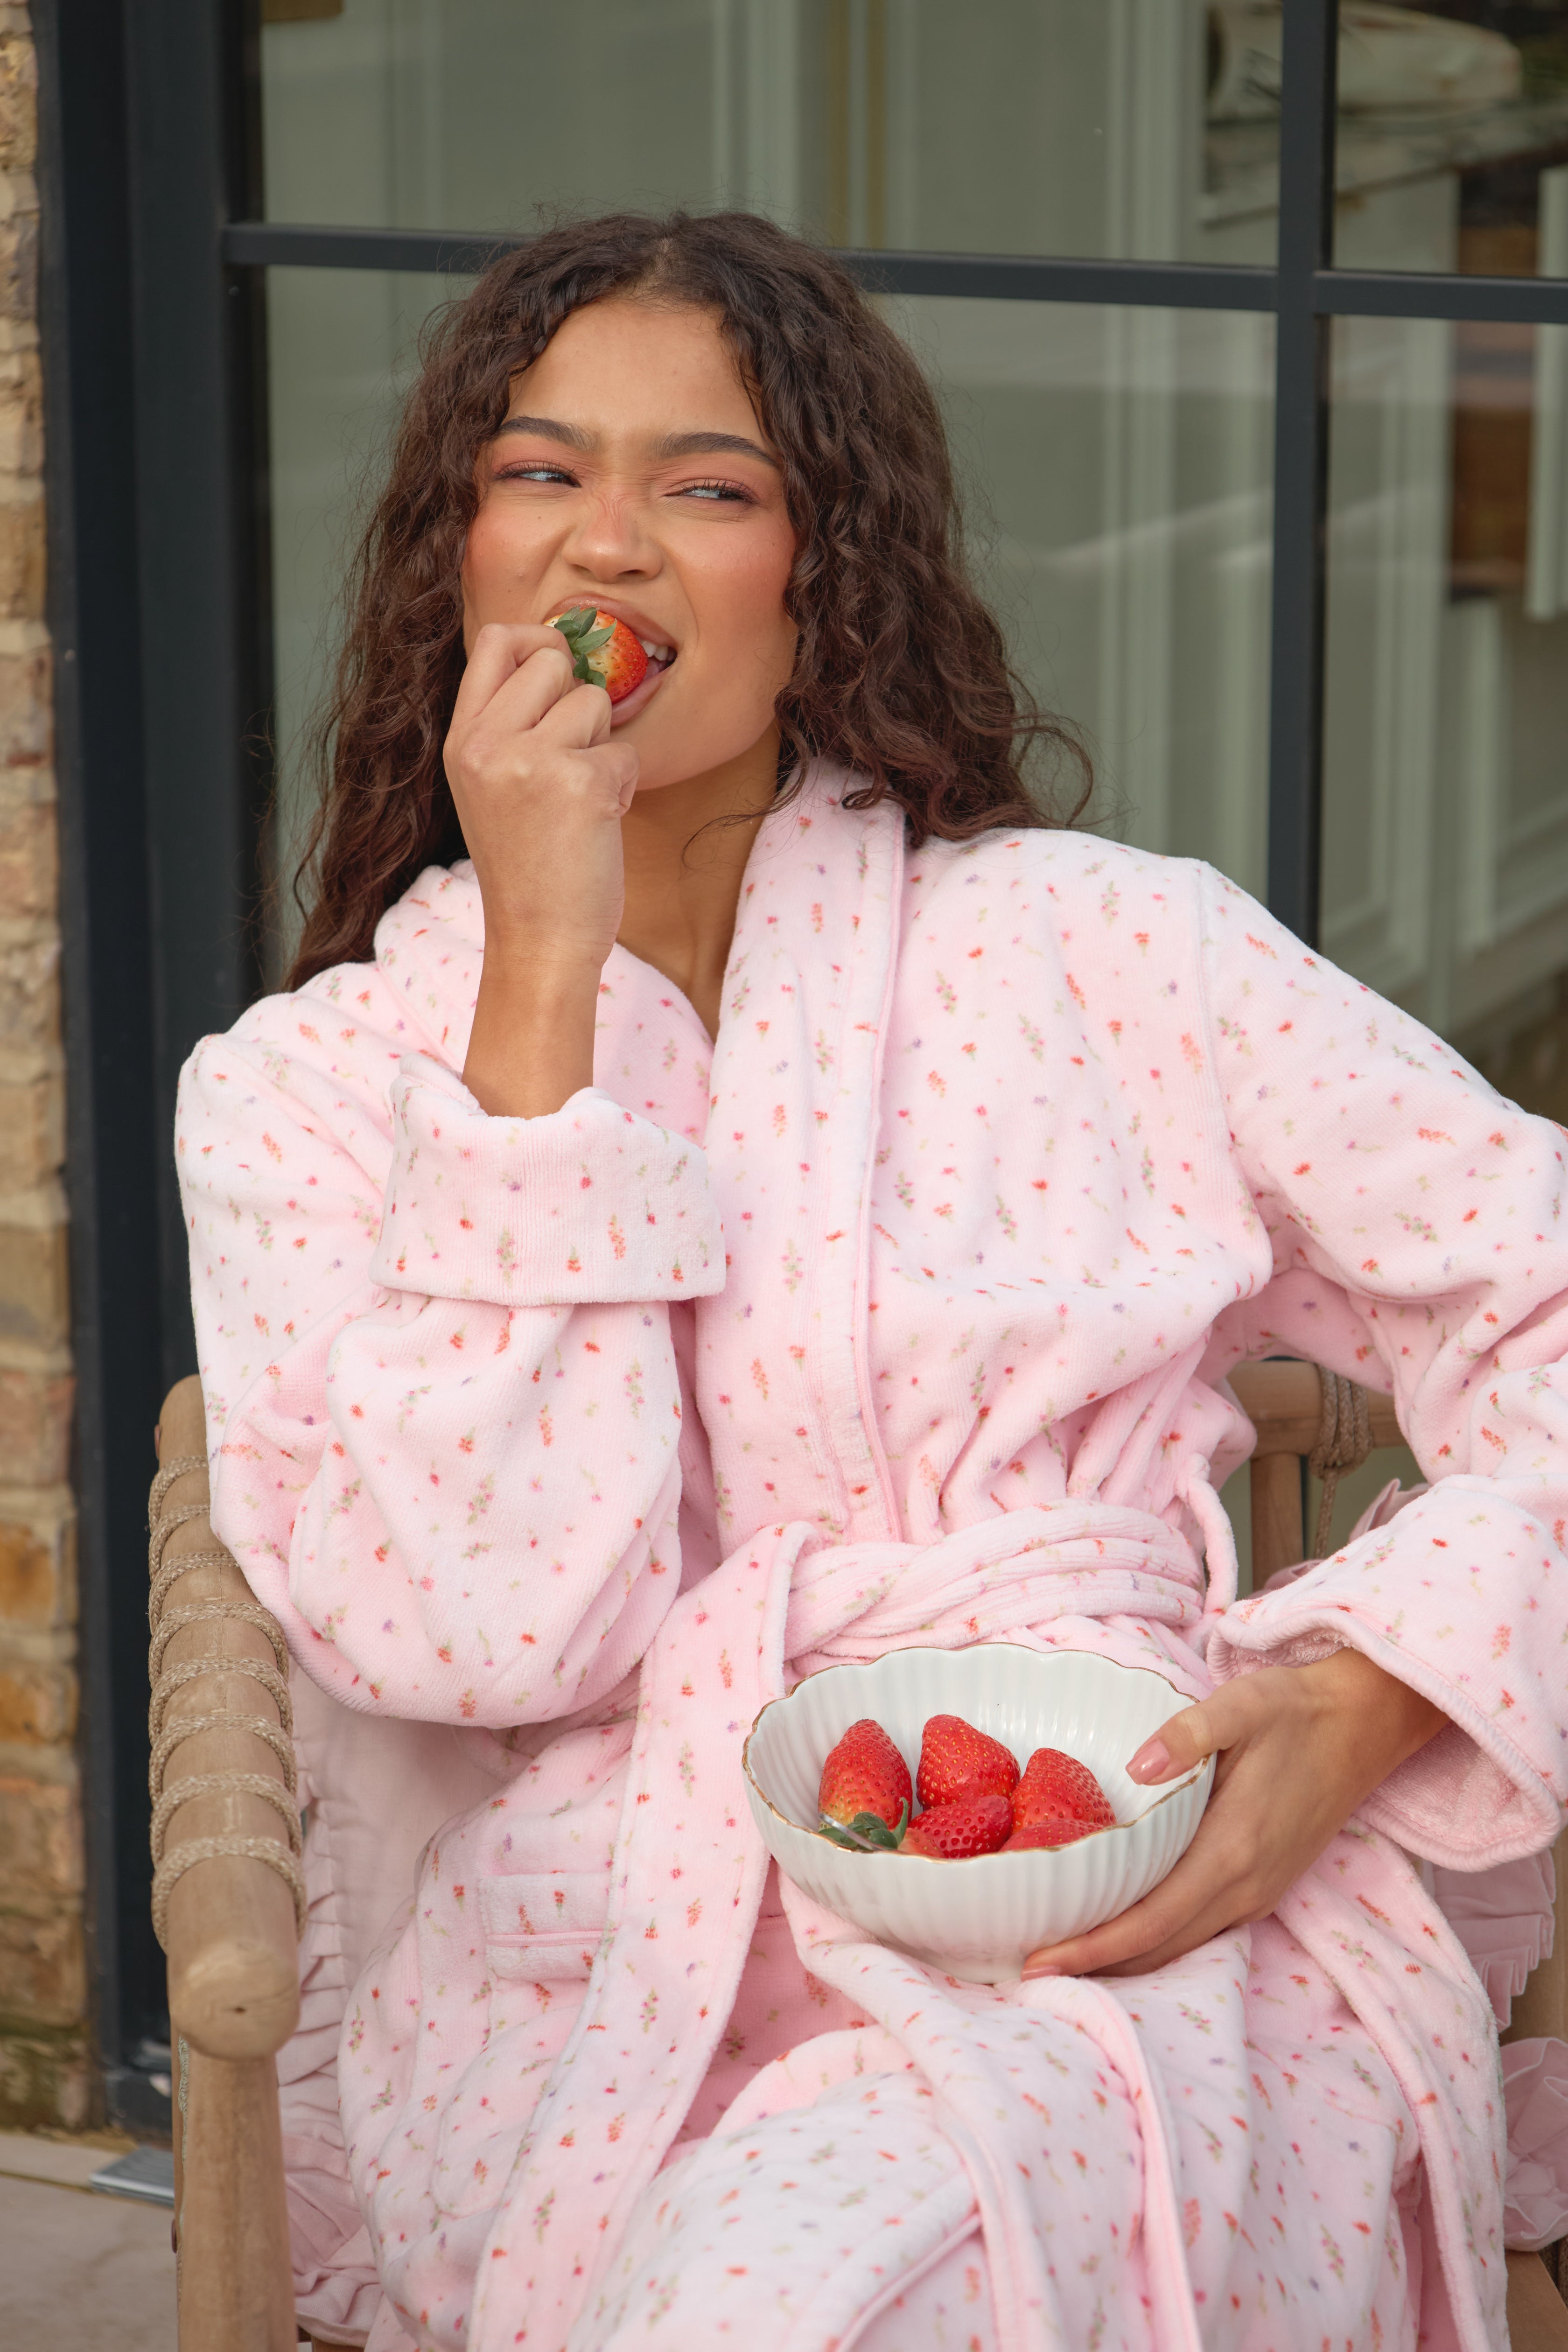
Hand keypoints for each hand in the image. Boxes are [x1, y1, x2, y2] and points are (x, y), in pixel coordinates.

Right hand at [446, 623, 638, 1116]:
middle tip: (573, 758)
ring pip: (593, 700)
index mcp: (460, 741)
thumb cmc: (528, 868)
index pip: (494, 641)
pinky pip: (624, 751)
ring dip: (602, 747)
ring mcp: (529, 760)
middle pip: (550, 659)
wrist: (538, 942)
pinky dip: (623, 785)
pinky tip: (598, 823)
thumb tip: (560, 654)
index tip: (559, 670)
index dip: (538, 641)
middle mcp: (485, 743)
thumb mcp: (491, 786)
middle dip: (578, 701)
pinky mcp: (578, 782)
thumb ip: (510, 724)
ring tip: (580, 800)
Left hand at [1022, 1648, 1445, 1978]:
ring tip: (1064, 1959)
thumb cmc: (1295, 1711)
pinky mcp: (1263, 1887)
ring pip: (1181, 1946)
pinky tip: (1123, 1933)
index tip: (1041, 1959)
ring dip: (1124, 1961)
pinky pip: (1201, 1931)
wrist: (1361, 1725)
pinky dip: (1156, 1943)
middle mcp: (1245, 1885)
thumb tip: (1136, 1767)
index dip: (1093, 1947)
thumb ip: (1187, 1734)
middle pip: (1159, 1948)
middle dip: (1095, 1966)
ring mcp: (1257, 1892)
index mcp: (1231, 1849)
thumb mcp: (1242, 1704)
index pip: (1149, 1919)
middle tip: (1030, 1969)